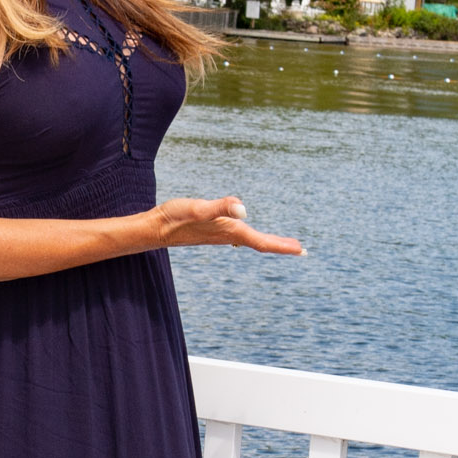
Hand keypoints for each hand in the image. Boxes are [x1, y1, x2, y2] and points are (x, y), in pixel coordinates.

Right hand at [157, 197, 304, 255]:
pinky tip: (247, 235)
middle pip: (260, 243)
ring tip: (282, 244)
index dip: (282, 246)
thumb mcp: (198, 208)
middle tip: (301, 250)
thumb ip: (221, 207)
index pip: (262, 241)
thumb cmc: (176, 217)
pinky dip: (252, 237)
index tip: (302, 250)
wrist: (155, 228)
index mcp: (230, 231)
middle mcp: (227, 236)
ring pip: (251, 241)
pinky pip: (239, 237)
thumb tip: (243, 209)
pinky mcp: (212, 232)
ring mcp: (220, 236)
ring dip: (268, 243)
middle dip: (280, 246)